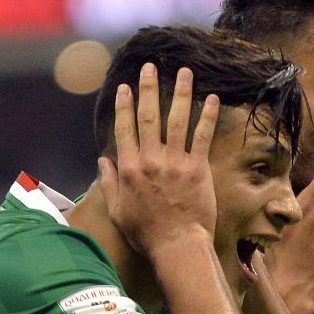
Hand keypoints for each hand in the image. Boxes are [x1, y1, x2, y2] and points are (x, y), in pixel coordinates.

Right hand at [98, 64, 220, 255]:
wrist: (177, 245)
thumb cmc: (146, 234)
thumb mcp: (117, 211)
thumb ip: (109, 183)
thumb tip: (102, 162)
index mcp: (129, 168)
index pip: (124, 128)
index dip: (123, 105)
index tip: (124, 87)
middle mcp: (150, 159)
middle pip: (148, 116)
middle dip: (148, 88)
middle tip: (150, 67)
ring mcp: (175, 162)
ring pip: (176, 119)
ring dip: (180, 92)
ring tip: (184, 72)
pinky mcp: (197, 168)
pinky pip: (202, 136)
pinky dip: (207, 115)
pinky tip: (212, 98)